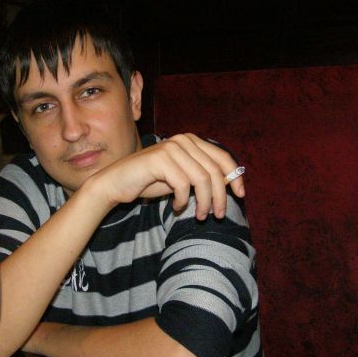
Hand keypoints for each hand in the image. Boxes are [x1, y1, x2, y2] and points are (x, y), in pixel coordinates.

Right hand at [86, 133, 244, 219]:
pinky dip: (182, 201)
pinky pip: (183, 185)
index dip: (235, 177)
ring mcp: (171, 148)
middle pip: (214, 171)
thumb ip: (202, 176)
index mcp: (191, 141)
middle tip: (217, 215)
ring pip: (202, 180)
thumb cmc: (150, 181)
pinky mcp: (160, 159)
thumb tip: (230, 184)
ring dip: (203, 203)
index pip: (222, 157)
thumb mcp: (182, 178)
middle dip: (220, 197)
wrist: (117, 183)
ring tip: (198, 216)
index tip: (240, 195)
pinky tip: (176, 207)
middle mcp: (183, 140)